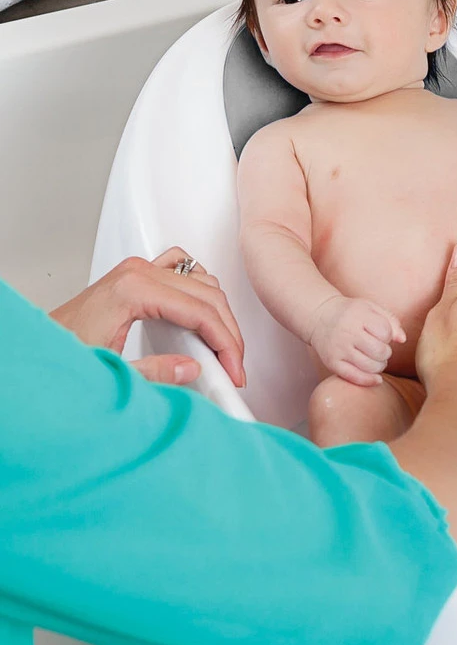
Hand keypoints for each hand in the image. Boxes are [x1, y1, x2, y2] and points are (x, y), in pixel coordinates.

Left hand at [49, 248, 245, 387]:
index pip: (201, 311)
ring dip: (218, 313)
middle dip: (228, 333)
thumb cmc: (63, 354)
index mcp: (134, 290)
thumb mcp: (111, 372)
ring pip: (201, 280)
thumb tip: (192, 369)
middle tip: (234, 366)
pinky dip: (201, 292)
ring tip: (221, 348)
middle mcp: (137, 273)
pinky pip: (184, 270)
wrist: (35, 348)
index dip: (226, 343)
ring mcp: (137, 270)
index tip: (234, 370)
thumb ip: (154, 374)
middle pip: (207, 295)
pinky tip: (203, 318)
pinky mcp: (136, 276)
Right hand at [309, 294, 406, 387]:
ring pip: (370, 366)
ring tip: (375, 360)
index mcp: (359, 316)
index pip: (385, 332)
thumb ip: (391, 321)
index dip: (388, 336)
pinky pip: (354, 377)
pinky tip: (376, 379)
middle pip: (380, 351)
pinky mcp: (332, 363)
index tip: (381, 334)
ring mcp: (339, 349)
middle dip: (385, 353)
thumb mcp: (371, 308)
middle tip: (380, 349)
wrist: (320, 316)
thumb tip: (402, 340)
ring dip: (379, 366)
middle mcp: (348, 332)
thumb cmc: (351, 313)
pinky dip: (369, 381)